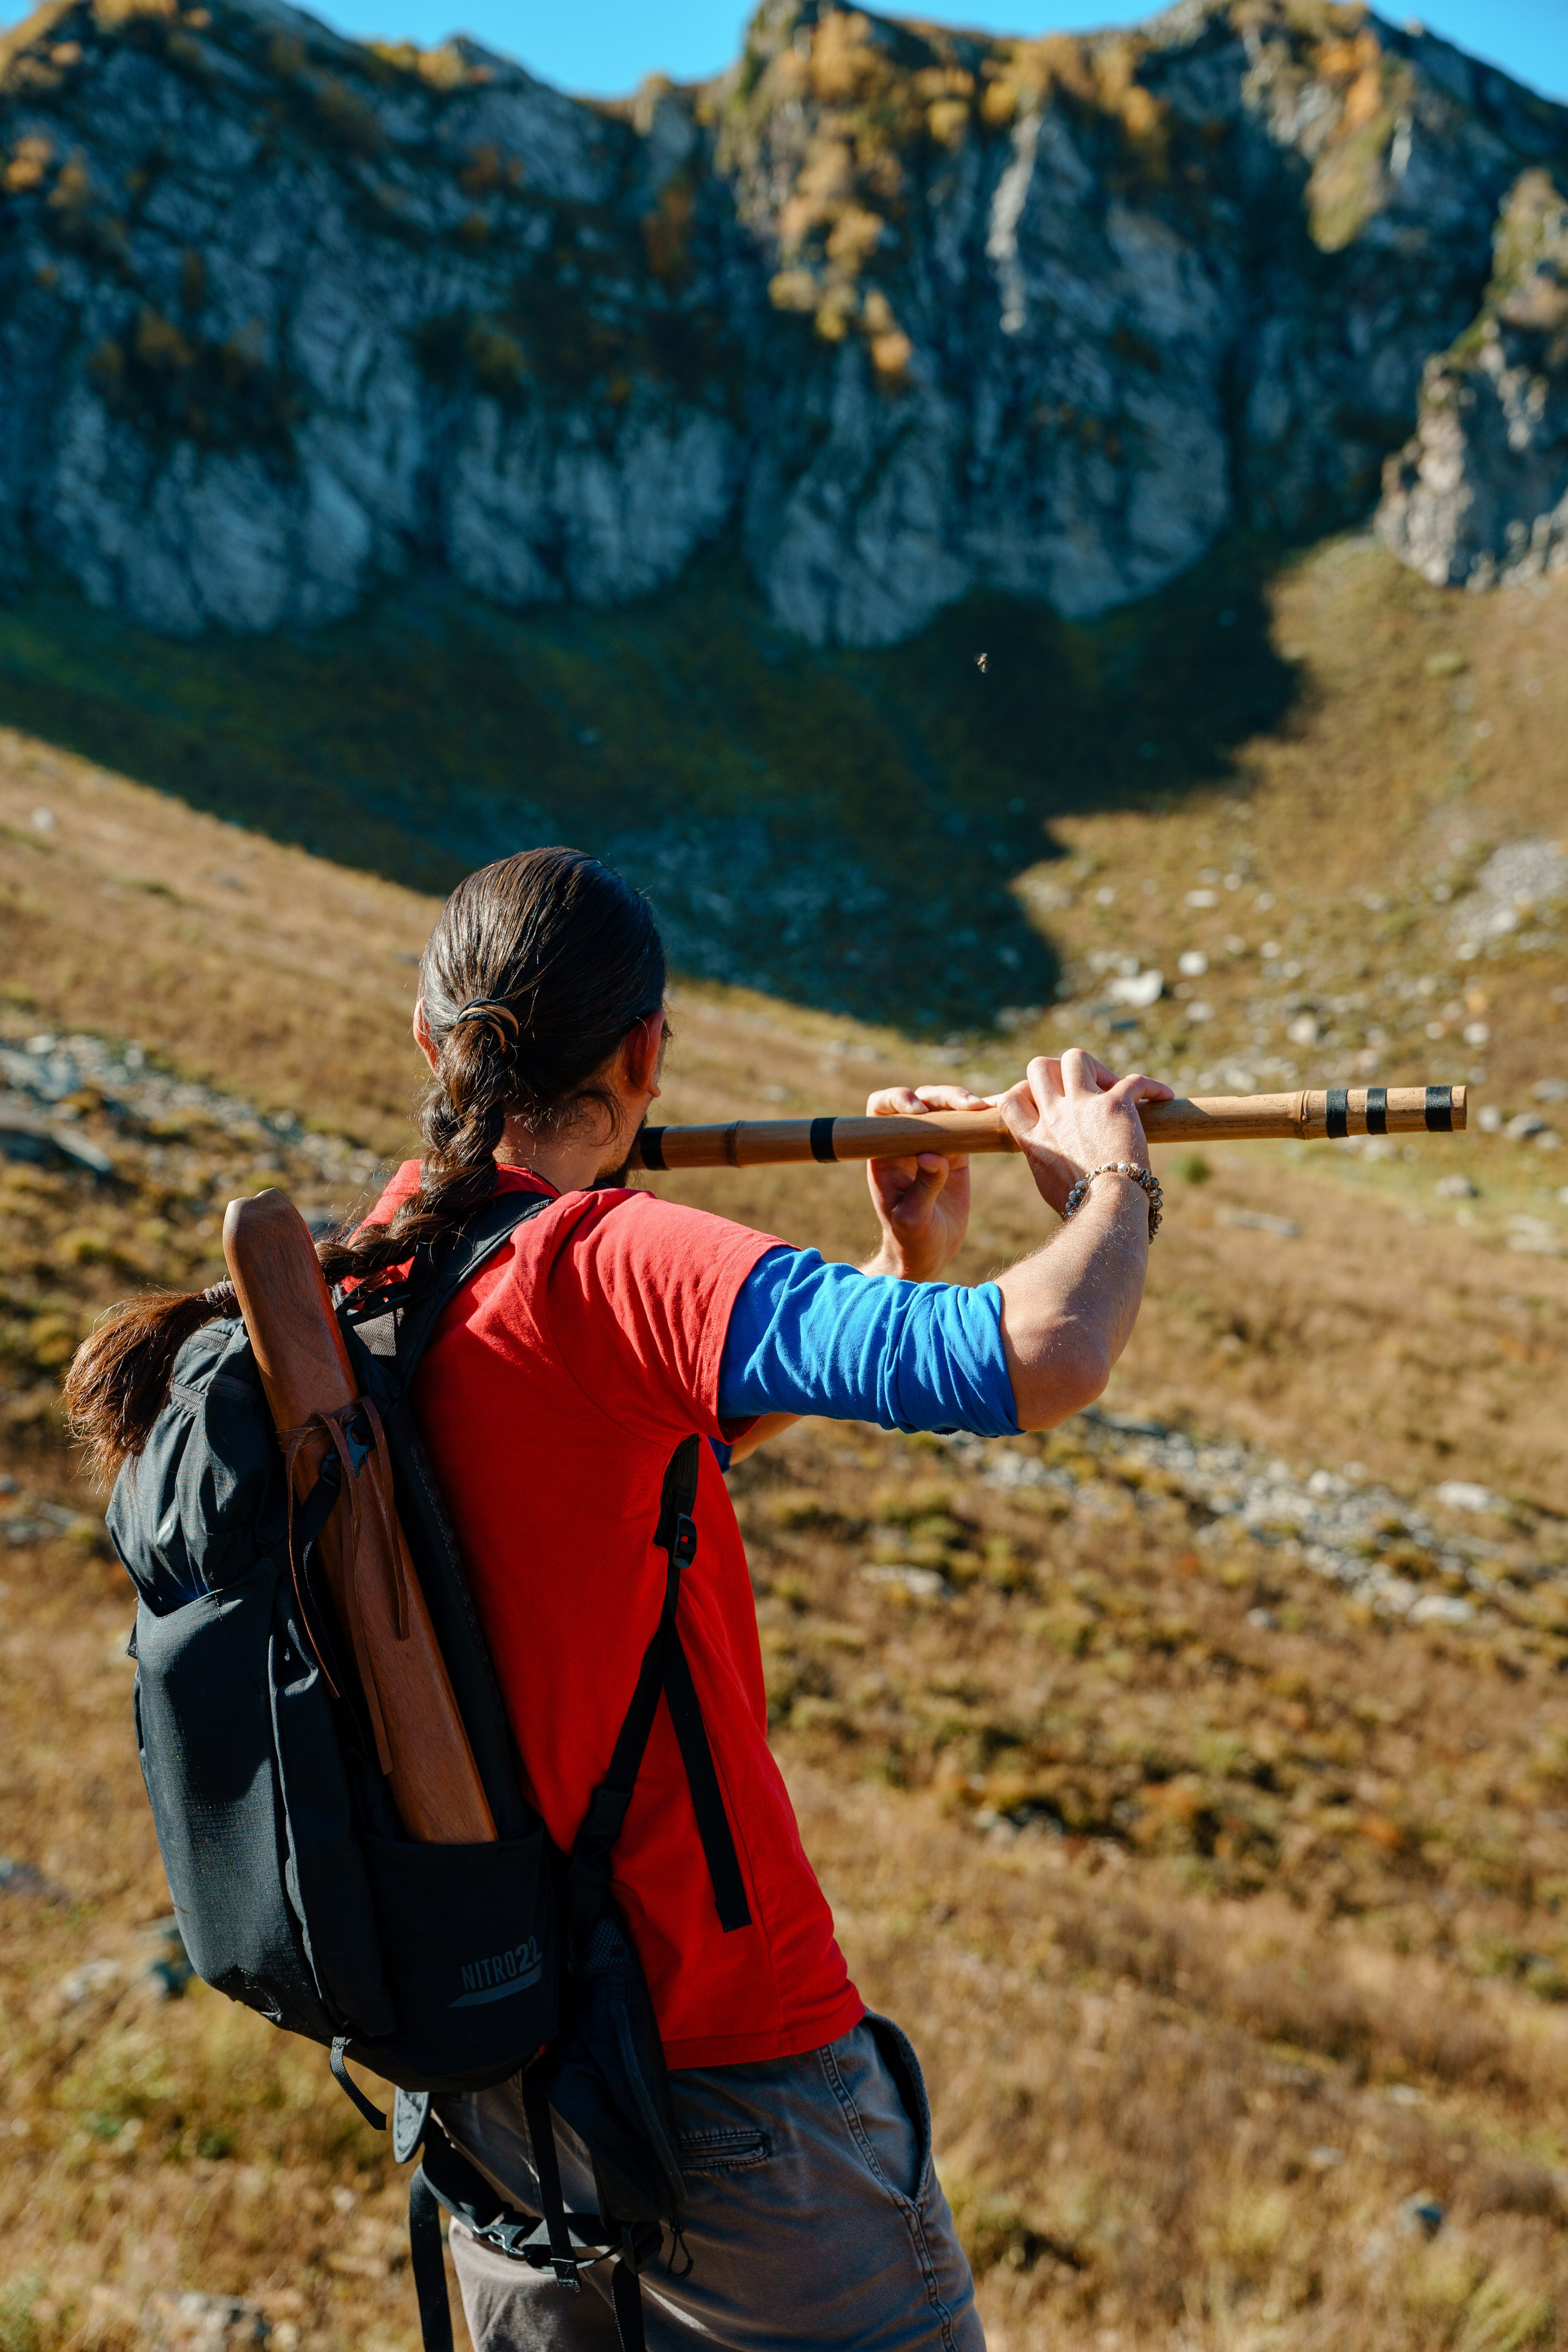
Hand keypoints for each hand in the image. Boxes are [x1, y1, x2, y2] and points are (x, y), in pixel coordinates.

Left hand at [863, 1084, 981, 1282]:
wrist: (929, 1254)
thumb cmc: (911, 1239)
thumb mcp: (913, 1218)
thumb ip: (923, 1187)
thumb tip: (933, 1155)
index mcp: (884, 1151)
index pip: (882, 1109)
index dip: (897, 1099)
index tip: (918, 1110)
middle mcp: (906, 1141)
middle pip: (921, 1101)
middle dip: (942, 1097)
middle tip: (967, 1107)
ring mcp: (933, 1143)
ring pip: (946, 1108)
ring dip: (964, 1103)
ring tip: (985, 1109)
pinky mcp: (957, 1152)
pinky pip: (968, 1126)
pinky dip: (983, 1118)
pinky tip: (999, 1113)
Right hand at [995, 1050, 1174, 1217]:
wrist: (1106, 1210)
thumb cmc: (1082, 1207)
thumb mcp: (1049, 1182)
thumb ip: (1046, 1158)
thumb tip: (1055, 1155)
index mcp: (1035, 1138)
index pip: (1012, 1099)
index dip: (1024, 1091)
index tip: (1043, 1100)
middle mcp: (1054, 1116)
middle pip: (1039, 1067)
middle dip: (1058, 1070)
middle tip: (1081, 1088)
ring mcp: (1082, 1107)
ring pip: (1076, 1058)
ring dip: (1097, 1068)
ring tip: (1114, 1087)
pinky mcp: (1115, 1105)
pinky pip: (1134, 1080)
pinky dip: (1153, 1087)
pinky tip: (1165, 1097)